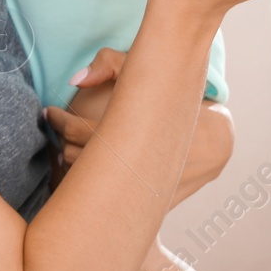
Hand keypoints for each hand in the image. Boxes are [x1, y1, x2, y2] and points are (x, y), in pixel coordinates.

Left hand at [43, 48, 233, 202]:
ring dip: (73, 168)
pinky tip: (93, 171)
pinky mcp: (150, 205)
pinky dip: (97, 186)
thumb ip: (108, 65)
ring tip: (69, 148)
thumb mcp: (145, 69)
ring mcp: (141, 188)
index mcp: (128, 133)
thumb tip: (74, 81)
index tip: (51, 113)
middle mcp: (132, 165)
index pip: (76, 132)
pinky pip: (111, 199)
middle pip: (76, 161)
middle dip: (61, 144)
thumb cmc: (179, 98)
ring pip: (89, 184)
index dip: (58, 122)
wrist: (219, 139)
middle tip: (58, 131)